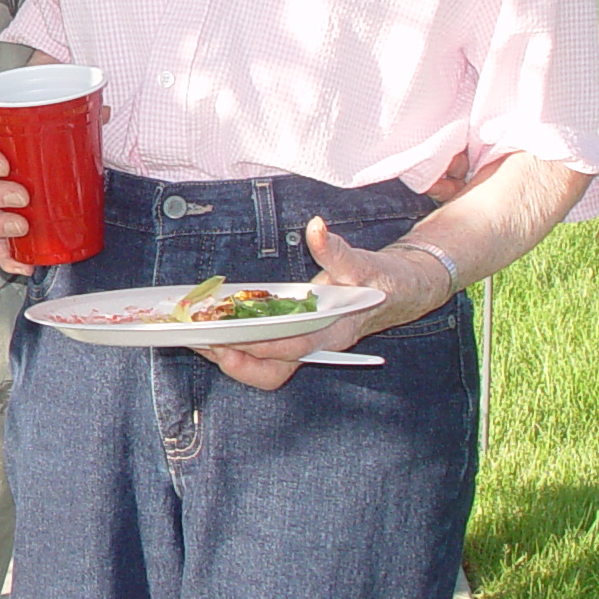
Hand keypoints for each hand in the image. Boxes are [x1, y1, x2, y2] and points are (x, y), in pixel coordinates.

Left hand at [200, 216, 452, 390]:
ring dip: (232, 357)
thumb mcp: (362, 263)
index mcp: (334, 331)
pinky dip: (238, 346)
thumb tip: (316, 227)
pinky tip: (214, 331)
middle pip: (274, 371)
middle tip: (203, 341)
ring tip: (198, 339)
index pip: (293, 347)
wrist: (400, 293)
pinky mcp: (295, 339)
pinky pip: (263, 353)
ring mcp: (305, 346)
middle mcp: (317, 345)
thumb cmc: (382, 281)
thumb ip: (336, 249)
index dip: (260, 345)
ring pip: (266, 368)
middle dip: (237, 361)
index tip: (229, 338)